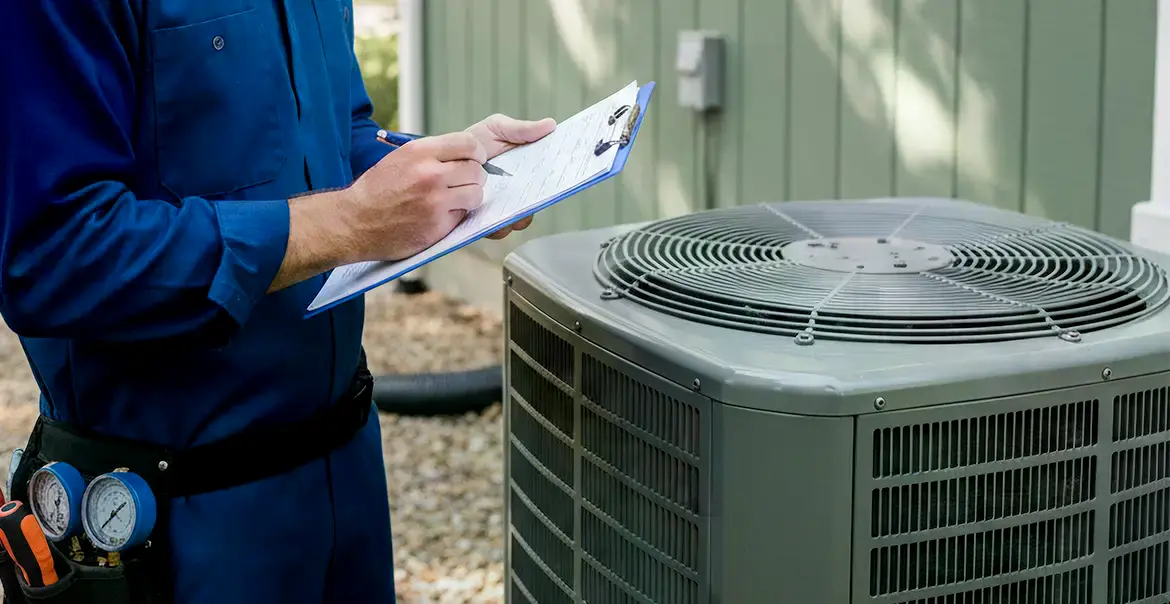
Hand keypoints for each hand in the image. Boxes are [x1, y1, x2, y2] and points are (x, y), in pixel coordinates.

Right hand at [341, 132, 487, 261]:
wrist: (354, 222)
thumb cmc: (377, 190)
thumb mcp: (400, 159)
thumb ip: (432, 155)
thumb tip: (465, 156)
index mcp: (420, 152)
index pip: (468, 144)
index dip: (476, 153)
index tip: (475, 160)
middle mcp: (430, 174)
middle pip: (477, 171)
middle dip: (474, 178)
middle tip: (463, 184)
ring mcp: (435, 201)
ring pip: (476, 194)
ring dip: (469, 198)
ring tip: (453, 201)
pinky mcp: (438, 226)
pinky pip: (463, 216)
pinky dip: (455, 216)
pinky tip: (438, 216)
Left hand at [466, 114, 555, 239]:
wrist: (440, 162)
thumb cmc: (469, 145)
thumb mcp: (495, 129)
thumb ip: (520, 130)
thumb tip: (550, 125)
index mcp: (525, 171)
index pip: (548, 178)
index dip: (559, 177)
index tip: (566, 172)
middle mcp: (517, 192)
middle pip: (538, 201)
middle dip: (541, 197)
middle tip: (538, 191)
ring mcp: (502, 208)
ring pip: (521, 218)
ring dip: (520, 214)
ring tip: (513, 205)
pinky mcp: (484, 222)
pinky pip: (498, 229)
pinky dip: (499, 224)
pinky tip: (493, 214)